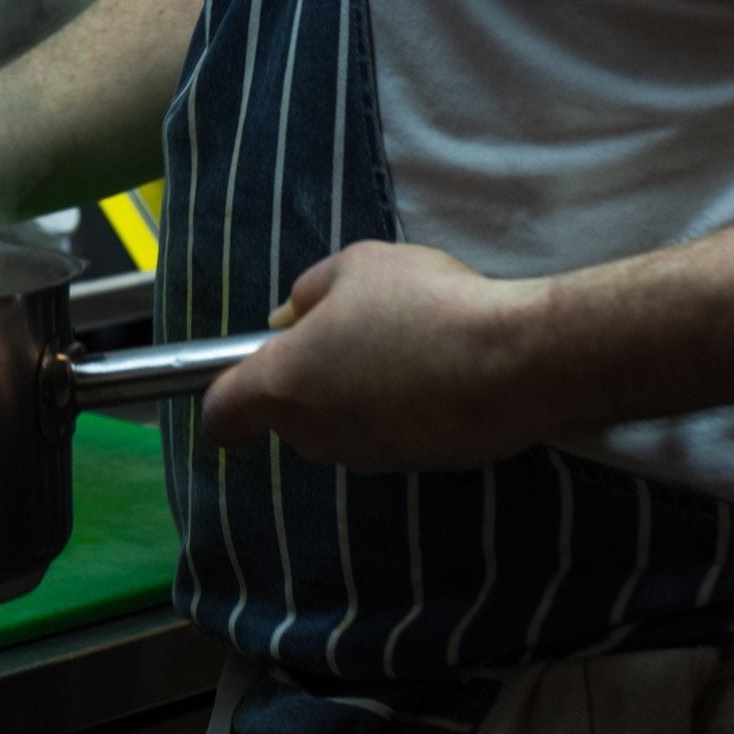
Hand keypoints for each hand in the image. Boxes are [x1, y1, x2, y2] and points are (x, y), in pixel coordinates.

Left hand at [201, 240, 553, 472]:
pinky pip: (382, 436)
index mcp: (285, 384)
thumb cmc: (422, 304)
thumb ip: (307, 292)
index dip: (224, 395)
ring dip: (352, 394)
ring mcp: (364, 458)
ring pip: (336, 426)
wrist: (512, 361)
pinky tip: (433, 372)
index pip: (221, 414)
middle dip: (306, 380)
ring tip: (402, 345)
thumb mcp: (356, 266)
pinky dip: (395, 410)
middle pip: (287, 416)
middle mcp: (315, 434)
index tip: (245, 373)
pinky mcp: (410, 468)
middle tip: (349, 331)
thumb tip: (286, 320)